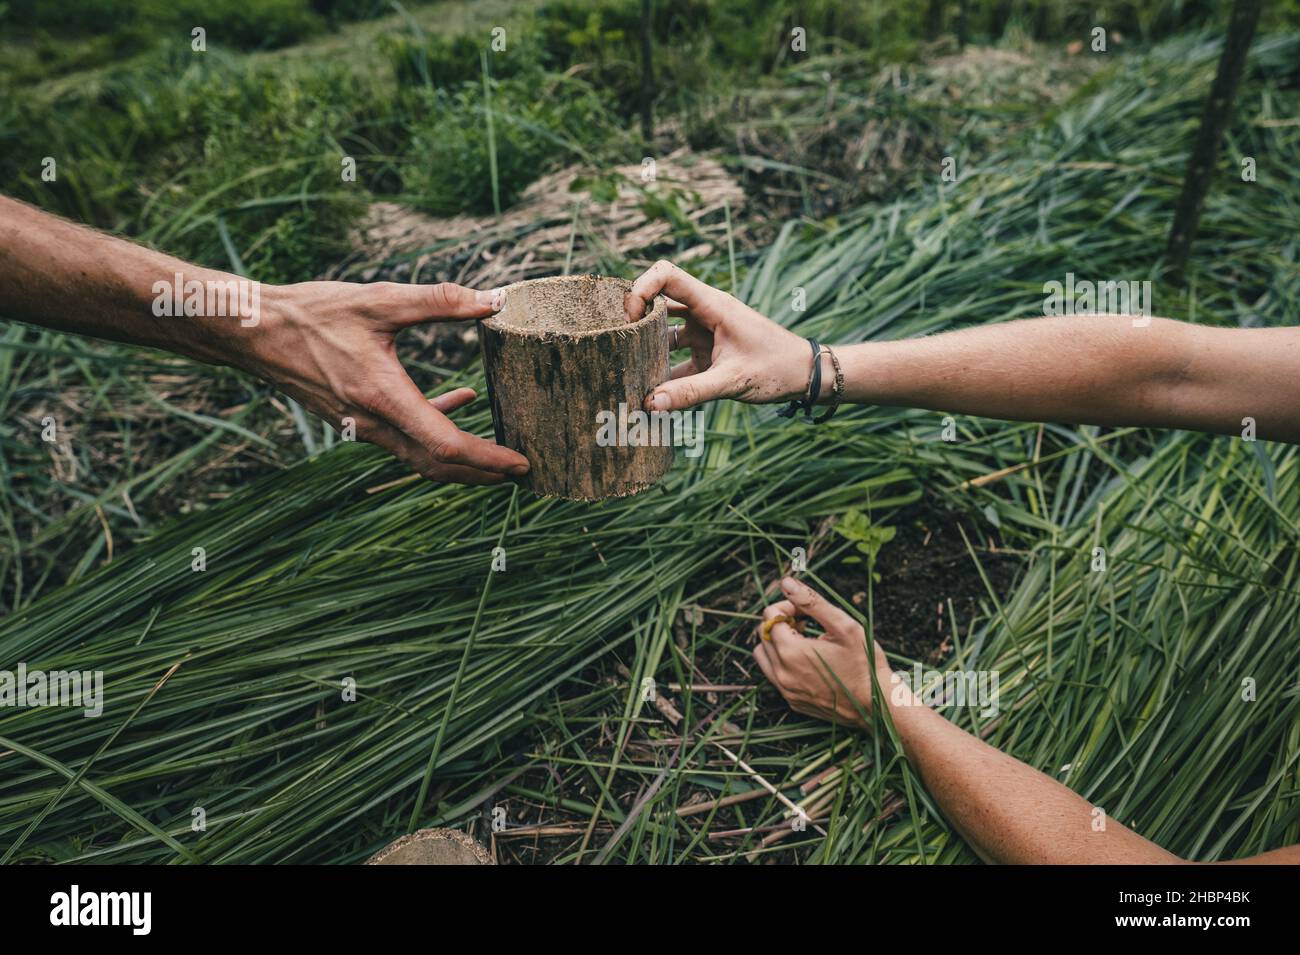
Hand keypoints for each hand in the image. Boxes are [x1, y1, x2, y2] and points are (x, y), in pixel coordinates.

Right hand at [241, 280, 528, 484]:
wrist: (254, 332)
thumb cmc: (314, 312)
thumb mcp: (380, 299)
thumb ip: (440, 301)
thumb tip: (493, 300)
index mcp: (383, 396)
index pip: (445, 445)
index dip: (487, 459)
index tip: (520, 465)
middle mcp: (372, 422)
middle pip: (436, 465)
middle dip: (481, 474)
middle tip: (522, 474)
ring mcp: (361, 426)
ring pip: (419, 457)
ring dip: (460, 459)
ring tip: (499, 454)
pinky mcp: (355, 419)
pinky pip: (403, 437)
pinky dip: (434, 429)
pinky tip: (461, 400)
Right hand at [624, 260, 811, 411]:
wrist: (806, 375)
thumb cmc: (777, 368)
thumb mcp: (732, 381)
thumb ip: (691, 393)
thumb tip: (650, 405)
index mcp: (713, 305)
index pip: (667, 275)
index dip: (641, 288)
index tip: (628, 316)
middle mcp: (706, 314)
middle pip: (660, 302)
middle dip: (636, 321)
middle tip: (619, 345)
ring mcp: (705, 333)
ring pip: (665, 334)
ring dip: (648, 350)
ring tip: (627, 371)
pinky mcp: (708, 354)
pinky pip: (677, 359)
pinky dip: (664, 373)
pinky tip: (651, 394)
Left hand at [752, 577, 891, 728]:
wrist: (877, 704)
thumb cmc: (864, 662)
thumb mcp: (843, 626)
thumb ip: (812, 602)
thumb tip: (786, 582)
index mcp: (791, 652)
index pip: (770, 616)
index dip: (787, 607)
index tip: (806, 613)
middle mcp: (782, 673)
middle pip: (763, 635)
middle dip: (781, 624)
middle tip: (805, 625)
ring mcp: (786, 690)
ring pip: (763, 657)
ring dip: (777, 644)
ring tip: (804, 642)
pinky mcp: (792, 701)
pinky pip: (775, 676)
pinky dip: (783, 664)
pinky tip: (809, 662)